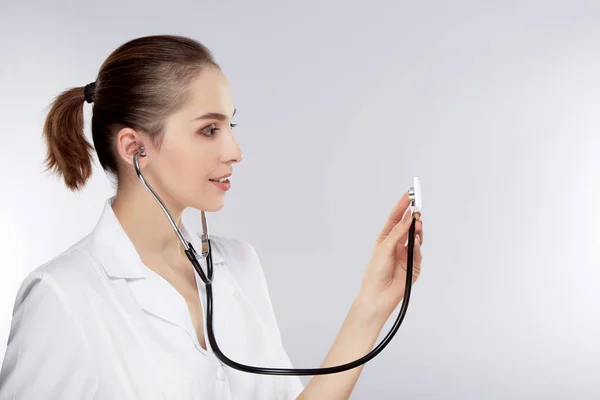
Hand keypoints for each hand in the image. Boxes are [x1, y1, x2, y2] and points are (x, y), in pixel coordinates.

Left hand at [358, 191, 422, 322]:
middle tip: (417, 209)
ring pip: (416, 238)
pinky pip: (418, 252)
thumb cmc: (375, 273)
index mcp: (386, 239)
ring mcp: (406, 255)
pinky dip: (418, 246)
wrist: (378, 296)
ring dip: (417, 230)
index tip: (409, 195)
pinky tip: (415, 243)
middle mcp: (397, 245)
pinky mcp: (414, 266)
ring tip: (417, 224)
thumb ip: (397, 233)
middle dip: (413, 217)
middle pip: (408, 226)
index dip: (402, 206)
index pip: (395, 218)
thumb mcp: (384, 249)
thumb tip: (408, 219)